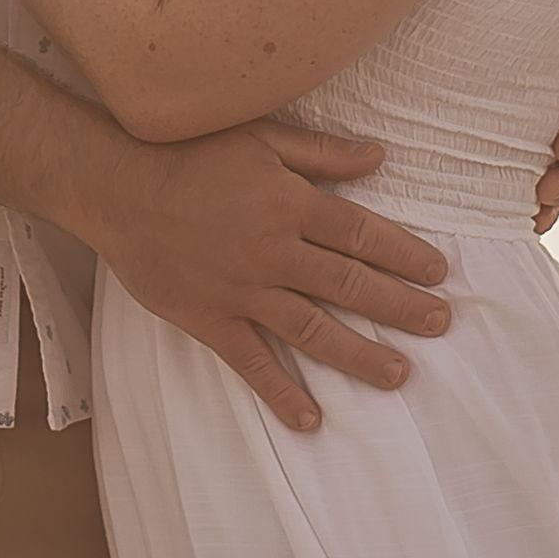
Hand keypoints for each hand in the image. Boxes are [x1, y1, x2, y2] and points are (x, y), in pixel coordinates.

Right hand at [93, 118, 453, 433]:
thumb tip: (378, 157)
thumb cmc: (189, 154)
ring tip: (399, 374)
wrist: (117, 187)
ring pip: (313, 329)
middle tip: (440, 324)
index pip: (362, 234)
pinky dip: (281, 393)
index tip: (438, 273)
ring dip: (360, 355)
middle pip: (350, 284)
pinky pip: (252, 363)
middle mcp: (273, 252)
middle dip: (401, 307)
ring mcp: (242, 291)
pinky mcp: (210, 320)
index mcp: (290, 204)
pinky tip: (311, 419)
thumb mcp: (260, 138)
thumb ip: (321, 152)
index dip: (405, 255)